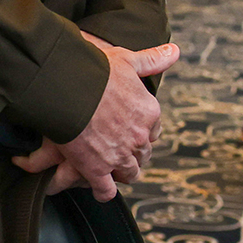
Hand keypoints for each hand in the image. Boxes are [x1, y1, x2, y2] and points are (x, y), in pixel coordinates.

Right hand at [14, 38, 178, 200]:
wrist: (67, 88)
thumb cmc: (96, 71)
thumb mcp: (128, 60)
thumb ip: (152, 60)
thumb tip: (175, 51)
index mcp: (149, 113)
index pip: (154, 131)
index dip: (144, 132)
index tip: (135, 132)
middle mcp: (139, 137)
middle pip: (143, 153)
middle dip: (135, 153)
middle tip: (122, 152)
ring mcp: (120, 155)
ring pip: (130, 173)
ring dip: (123, 173)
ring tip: (113, 172)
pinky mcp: (97, 169)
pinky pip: (106, 190)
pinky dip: (104, 191)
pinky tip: (100, 188)